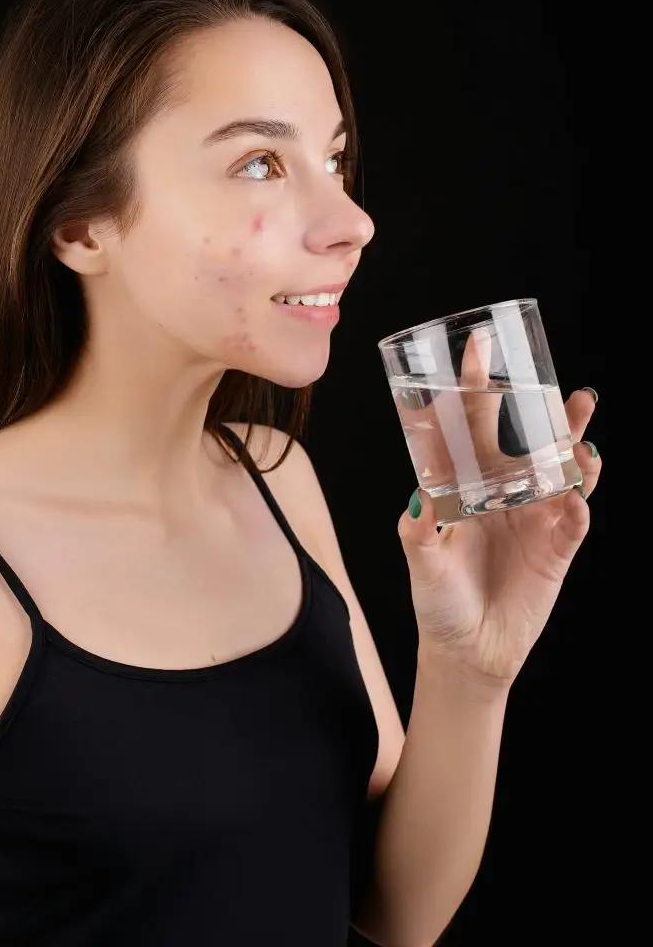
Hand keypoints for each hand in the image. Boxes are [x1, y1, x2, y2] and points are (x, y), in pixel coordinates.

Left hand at [395, 336, 601, 688]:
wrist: (467, 652)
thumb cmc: (438, 600)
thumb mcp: (421, 562)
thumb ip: (418, 532)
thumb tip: (416, 499)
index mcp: (468, 487)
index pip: (474, 428)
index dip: (477, 390)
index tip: (479, 349)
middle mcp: (504, 496)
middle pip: (529, 442)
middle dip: (546, 412)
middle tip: (562, 386)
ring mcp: (533, 520)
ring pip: (560, 472)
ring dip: (574, 447)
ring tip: (584, 422)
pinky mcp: (555, 550)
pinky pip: (573, 520)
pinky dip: (578, 502)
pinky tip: (578, 489)